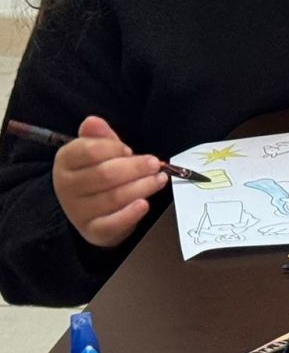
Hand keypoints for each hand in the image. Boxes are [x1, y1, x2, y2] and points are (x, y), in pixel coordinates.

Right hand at [52, 116, 167, 247]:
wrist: (93, 209)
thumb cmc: (100, 172)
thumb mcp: (99, 150)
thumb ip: (100, 137)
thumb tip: (93, 121)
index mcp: (66, 161)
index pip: (89, 150)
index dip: (114, 148)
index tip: (129, 150)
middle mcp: (66, 186)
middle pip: (105, 174)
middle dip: (135, 168)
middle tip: (155, 164)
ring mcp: (77, 210)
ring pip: (113, 197)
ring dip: (142, 187)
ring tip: (159, 180)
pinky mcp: (92, 230)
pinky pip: (112, 224)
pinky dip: (130, 214)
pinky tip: (144, 204)